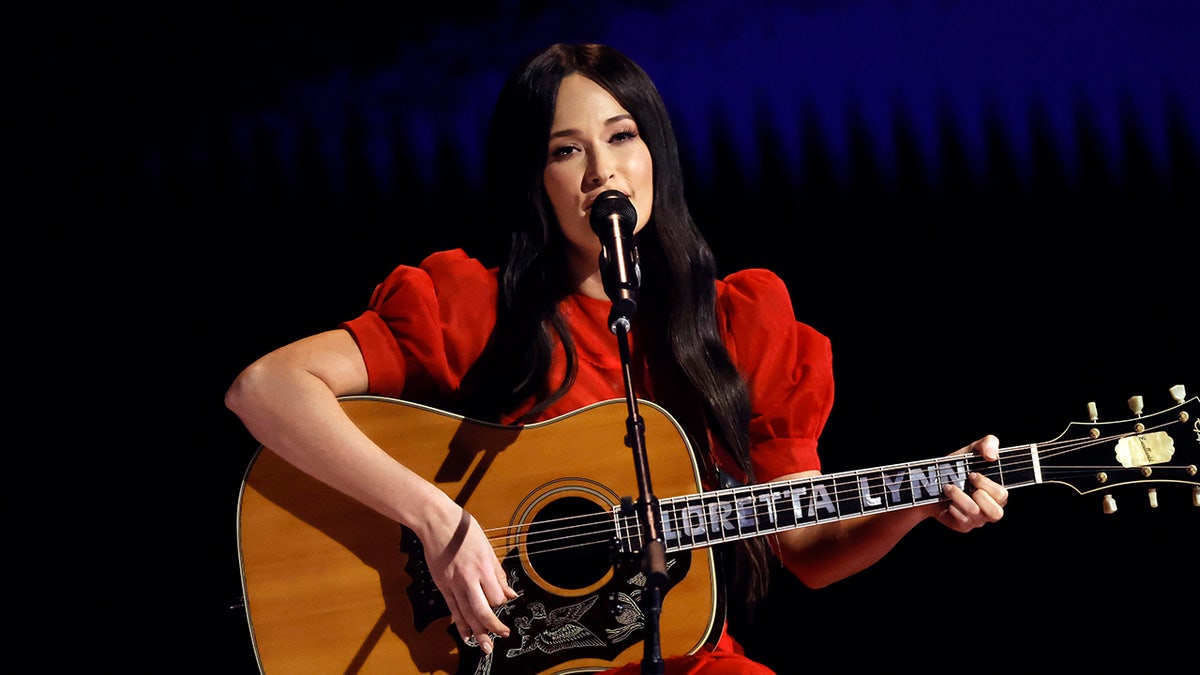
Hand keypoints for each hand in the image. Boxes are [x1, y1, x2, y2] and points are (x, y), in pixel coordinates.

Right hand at [421, 505, 518, 654]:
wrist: (436, 521)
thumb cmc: (462, 529)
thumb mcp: (487, 547)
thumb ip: (498, 573)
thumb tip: (510, 592)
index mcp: (482, 567)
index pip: (496, 596)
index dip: (502, 603)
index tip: (504, 603)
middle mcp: (467, 578)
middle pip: (482, 611)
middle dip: (493, 627)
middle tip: (502, 635)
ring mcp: (452, 583)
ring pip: (466, 614)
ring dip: (477, 632)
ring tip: (485, 646)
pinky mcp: (442, 584)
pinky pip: (452, 608)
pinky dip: (460, 624)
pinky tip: (465, 634)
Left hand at [933, 435, 1008, 531]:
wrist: (929, 483)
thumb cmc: (956, 467)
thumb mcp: (971, 450)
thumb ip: (988, 443)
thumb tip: (992, 455)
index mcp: (996, 493)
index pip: (1003, 495)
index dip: (986, 484)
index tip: (972, 474)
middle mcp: (990, 509)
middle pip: (997, 513)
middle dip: (978, 494)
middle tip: (965, 482)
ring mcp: (978, 520)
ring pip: (976, 514)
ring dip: (959, 496)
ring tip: (948, 487)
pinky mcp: (964, 526)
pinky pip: (963, 520)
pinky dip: (953, 507)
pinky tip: (947, 500)